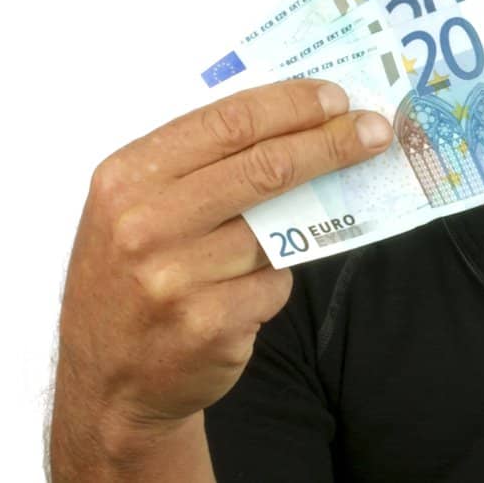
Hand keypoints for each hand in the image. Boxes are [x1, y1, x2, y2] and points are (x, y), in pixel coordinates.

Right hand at [48, 79, 391, 473]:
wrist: (108, 384)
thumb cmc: (129, 277)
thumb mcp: (137, 207)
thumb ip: (199, 165)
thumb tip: (296, 120)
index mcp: (127, 178)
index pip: (228, 122)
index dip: (293, 106)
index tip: (338, 99)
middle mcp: (146, 224)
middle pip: (266, 166)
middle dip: (332, 143)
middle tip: (376, 131)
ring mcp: (178, 278)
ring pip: (278, 229)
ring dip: (297, 226)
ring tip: (291, 229)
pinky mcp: (210, 325)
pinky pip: (276, 283)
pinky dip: (275, 280)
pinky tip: (246, 293)